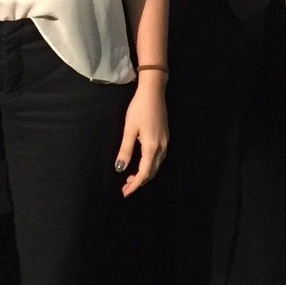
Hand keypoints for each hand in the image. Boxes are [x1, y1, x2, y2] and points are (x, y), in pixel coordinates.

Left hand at [114, 77, 167, 197]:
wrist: (153, 92)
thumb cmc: (139, 108)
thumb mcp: (129, 129)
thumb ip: (125, 150)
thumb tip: (120, 169)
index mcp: (152, 147)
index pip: (145, 173)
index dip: (135, 185)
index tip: (125, 192)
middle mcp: (162, 147)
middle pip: (152, 171)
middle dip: (139, 182)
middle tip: (125, 187)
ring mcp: (165, 141)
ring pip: (156, 165)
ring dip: (145, 174)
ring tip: (131, 177)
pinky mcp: (165, 136)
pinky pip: (159, 157)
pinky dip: (150, 165)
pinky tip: (141, 163)